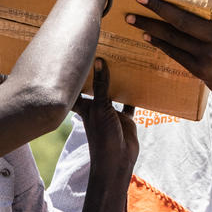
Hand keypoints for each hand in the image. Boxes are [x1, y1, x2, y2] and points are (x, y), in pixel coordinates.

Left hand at [72, 58, 138, 180]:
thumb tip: (99, 61)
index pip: (75, 87)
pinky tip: (139, 82)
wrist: (117, 161)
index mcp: (84, 106)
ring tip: (121, 61)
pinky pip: (129, 104)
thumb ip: (101, 86)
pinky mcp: (125, 118)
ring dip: (116, 81)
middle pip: (95, 87)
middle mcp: (96, 107)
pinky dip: (133, 95)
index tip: (72, 55)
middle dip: (96, 73)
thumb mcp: (100, 108)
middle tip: (100, 51)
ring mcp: (111, 112)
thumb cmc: (102, 136)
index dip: (72, 74)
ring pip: (112, 93)